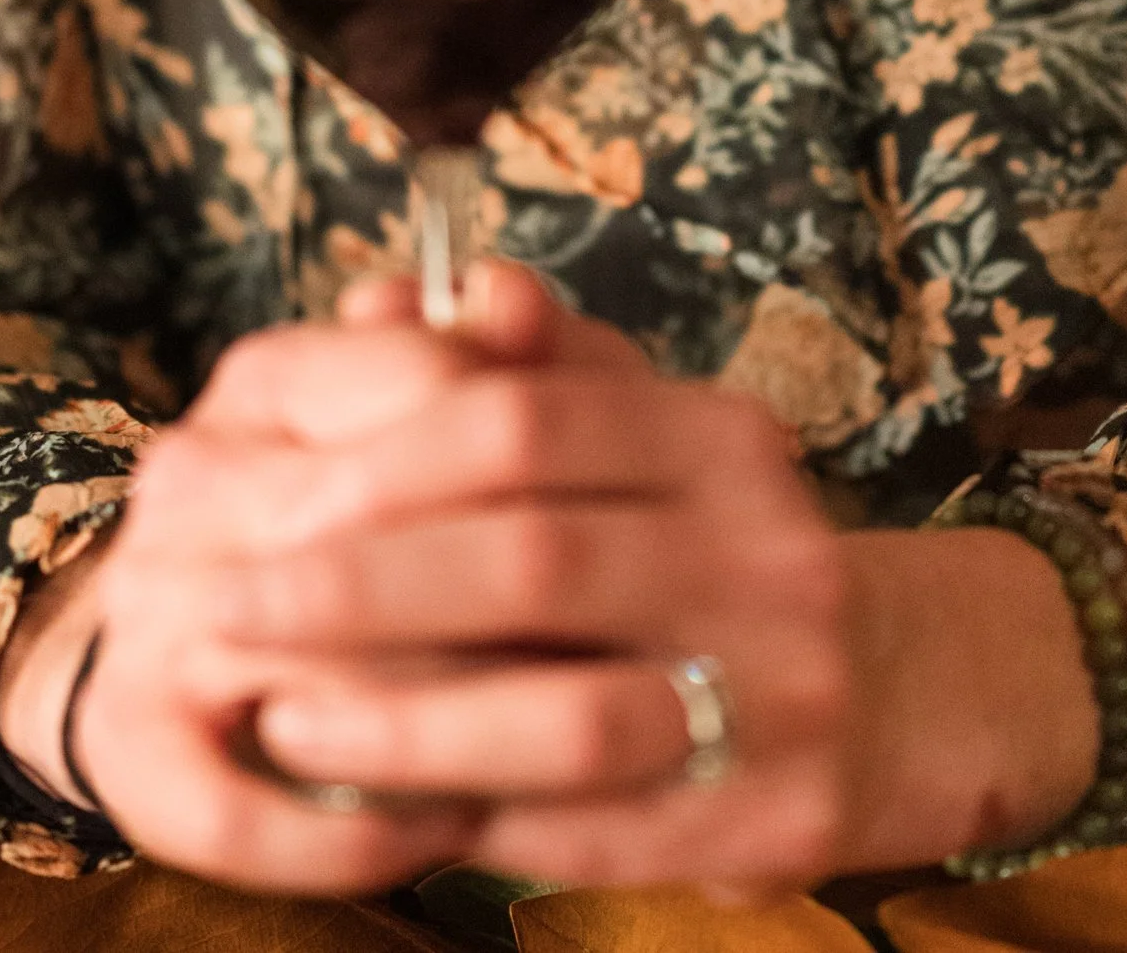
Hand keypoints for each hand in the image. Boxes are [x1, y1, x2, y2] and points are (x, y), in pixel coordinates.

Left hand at [0, 262, 1098, 894]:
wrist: (899, 692)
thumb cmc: (713, 554)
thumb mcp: (642, 439)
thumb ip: (523, 373)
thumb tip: (396, 297)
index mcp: (718, 440)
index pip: (529, 423)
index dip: (381, 461)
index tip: (261, 498)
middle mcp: (764, 550)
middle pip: (530, 561)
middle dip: (356, 595)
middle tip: (226, 613)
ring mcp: (783, 690)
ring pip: (564, 712)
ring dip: (404, 725)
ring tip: (282, 725)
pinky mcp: (776, 816)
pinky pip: (597, 830)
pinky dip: (476, 819)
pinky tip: (380, 813)